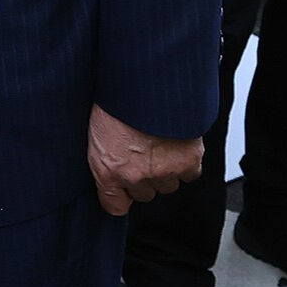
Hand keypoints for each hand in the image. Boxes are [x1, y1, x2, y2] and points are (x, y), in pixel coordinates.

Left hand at [86, 107, 203, 215]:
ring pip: (169, 185)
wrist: (143, 80)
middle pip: (145, 194)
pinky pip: (190, 174)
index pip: (115, 206)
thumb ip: (106, 158)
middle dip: (145, 176)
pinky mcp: (187, 161)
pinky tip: (178, 144)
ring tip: (160, 143)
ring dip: (167, 169)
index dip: (121, 196)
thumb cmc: (116, 98)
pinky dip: (187, 161)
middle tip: (144, 151)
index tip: (122, 190)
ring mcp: (163, 170)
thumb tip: (113, 165)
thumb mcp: (96, 131)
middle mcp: (135, 175)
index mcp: (108, 170)